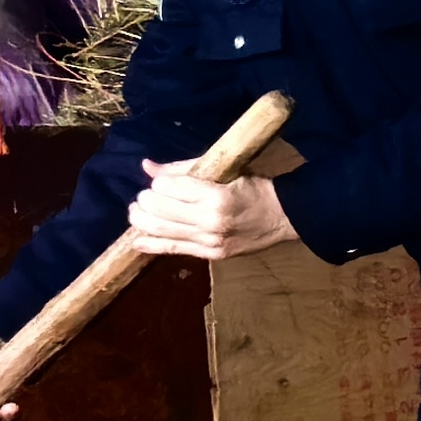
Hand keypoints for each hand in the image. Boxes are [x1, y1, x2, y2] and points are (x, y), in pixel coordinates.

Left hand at [127, 158, 298, 261]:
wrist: (283, 217)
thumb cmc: (253, 188)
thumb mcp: (223, 171)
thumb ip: (184, 169)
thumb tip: (147, 166)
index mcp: (216, 196)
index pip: (168, 187)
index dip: (160, 182)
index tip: (164, 182)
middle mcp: (210, 221)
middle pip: (158, 208)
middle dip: (146, 199)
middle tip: (146, 195)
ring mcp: (210, 240)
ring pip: (159, 229)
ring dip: (142, 218)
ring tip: (139, 211)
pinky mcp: (210, 254)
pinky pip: (171, 249)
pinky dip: (149, 244)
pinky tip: (137, 239)